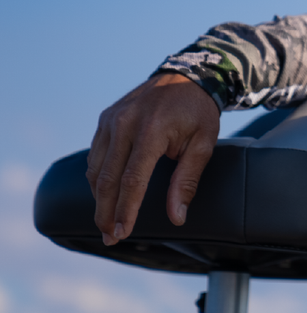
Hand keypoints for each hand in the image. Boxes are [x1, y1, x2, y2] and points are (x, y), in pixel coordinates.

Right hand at [86, 72, 219, 245]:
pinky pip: (96, 154)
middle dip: (106, 212)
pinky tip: (105, 194)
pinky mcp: (106, 118)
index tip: (123, 233)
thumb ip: (187, 181)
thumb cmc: (199, 112)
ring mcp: (111, 119)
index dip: (125, 210)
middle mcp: (124, 123)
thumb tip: (177, 217)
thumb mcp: (204, 144)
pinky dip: (98, 177)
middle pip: (107, 179)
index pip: (132, 180)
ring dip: (99, 198)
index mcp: (151, 130)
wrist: (188, 76)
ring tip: (107, 221)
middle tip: (110, 236)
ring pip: (96, 168)